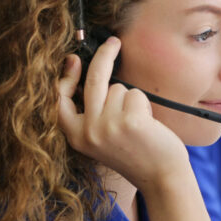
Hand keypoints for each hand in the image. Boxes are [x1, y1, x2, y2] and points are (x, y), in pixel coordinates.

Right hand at [57, 37, 188, 187]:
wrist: (161, 177)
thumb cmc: (135, 154)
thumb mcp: (102, 138)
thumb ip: (93, 113)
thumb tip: (90, 72)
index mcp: (76, 137)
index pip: (59, 101)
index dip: (66, 77)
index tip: (74, 59)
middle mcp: (88, 132)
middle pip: (93, 80)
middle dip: (104, 56)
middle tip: (114, 43)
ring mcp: (107, 126)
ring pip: (118, 88)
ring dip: (131, 99)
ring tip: (137, 123)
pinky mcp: (129, 121)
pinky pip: (135, 94)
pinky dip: (143, 104)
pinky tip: (147, 125)